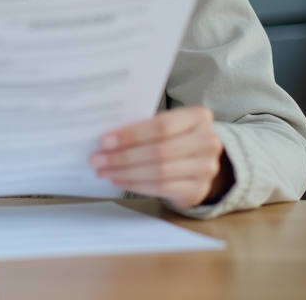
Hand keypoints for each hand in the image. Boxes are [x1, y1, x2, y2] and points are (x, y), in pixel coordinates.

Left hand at [89, 106, 230, 208]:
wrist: (200, 161)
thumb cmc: (175, 136)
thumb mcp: (168, 124)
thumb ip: (145, 126)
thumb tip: (107, 136)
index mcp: (199, 117)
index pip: (162, 125)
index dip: (132, 134)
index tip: (105, 140)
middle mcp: (208, 142)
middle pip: (159, 151)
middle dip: (123, 156)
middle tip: (97, 159)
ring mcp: (206, 168)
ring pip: (159, 172)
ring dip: (125, 172)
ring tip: (104, 171)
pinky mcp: (198, 190)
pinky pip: (161, 188)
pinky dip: (136, 185)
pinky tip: (119, 180)